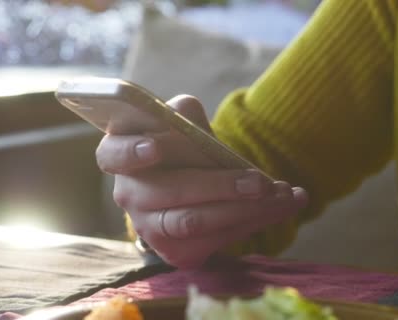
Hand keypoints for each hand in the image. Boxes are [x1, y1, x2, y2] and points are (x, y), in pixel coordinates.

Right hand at [95, 95, 308, 267]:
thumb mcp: (179, 125)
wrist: (188, 191)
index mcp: (120, 156)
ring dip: (245, 208)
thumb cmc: (181, 150)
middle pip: (172, 190)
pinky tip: (281, 207)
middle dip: (221, 185)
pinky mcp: (174, 251)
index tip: (155, 148)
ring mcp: (149, 227)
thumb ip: (182, 115)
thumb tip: (187, 113)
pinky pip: (216, 239)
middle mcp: (129, 195)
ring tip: (284, 196)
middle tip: (262, 182)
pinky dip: (253, 222)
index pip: (113, 154)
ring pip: (196, 220)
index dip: (131, 151)